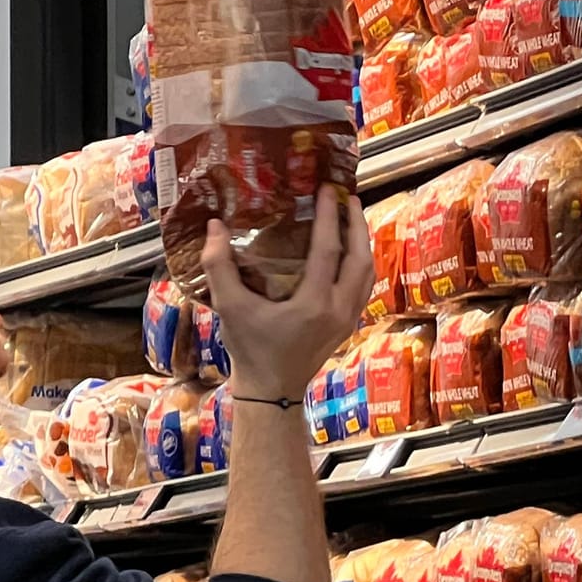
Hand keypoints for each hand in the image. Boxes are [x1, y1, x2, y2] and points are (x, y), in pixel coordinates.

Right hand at [203, 185, 372, 400]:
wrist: (272, 391)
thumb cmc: (251, 350)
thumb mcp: (229, 307)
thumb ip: (219, 265)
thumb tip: (215, 226)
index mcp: (313, 304)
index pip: (328, 250)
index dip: (329, 217)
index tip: (326, 190)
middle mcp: (338, 310)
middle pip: (360, 258)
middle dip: (356, 224)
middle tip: (347, 197)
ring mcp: (347, 319)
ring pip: (366, 273)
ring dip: (362, 243)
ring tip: (352, 218)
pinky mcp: (347, 325)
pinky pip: (363, 287)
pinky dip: (360, 264)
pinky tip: (350, 252)